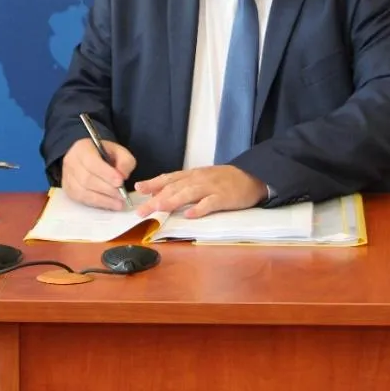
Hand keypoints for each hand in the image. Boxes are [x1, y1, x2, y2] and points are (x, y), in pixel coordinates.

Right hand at [61, 137, 135, 210]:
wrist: (87, 157)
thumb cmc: (104, 154)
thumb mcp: (118, 151)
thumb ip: (124, 161)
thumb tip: (123, 175)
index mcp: (82, 148)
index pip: (91, 162)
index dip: (106, 173)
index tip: (120, 182)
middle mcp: (71, 162)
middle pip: (87, 179)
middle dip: (107, 189)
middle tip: (122, 195)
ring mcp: (68, 177)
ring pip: (83, 192)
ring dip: (103, 199)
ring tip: (118, 203)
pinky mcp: (69, 190)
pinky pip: (81, 199)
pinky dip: (97, 203)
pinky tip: (109, 204)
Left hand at [133, 165, 265, 217]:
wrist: (251, 176)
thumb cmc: (223, 180)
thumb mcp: (200, 178)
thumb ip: (182, 185)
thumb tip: (158, 193)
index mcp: (192, 175)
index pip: (169, 178)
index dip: (153, 183)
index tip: (138, 189)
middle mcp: (198, 179)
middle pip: (174, 188)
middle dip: (156, 199)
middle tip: (141, 211)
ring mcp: (211, 188)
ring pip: (188, 193)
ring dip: (172, 201)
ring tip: (159, 208)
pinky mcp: (224, 197)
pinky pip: (210, 203)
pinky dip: (199, 209)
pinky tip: (190, 215)